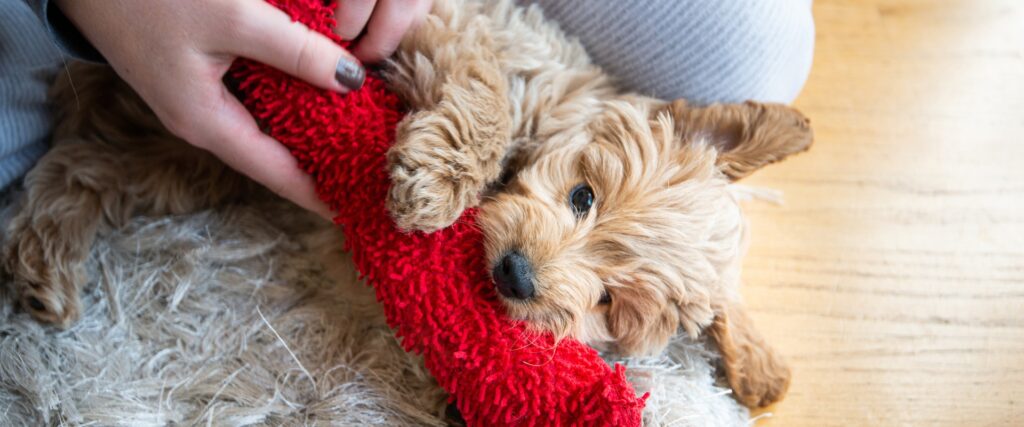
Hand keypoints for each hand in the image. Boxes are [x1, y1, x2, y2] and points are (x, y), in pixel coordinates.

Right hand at [55, 0, 431, 219]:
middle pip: (272, 156)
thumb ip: (294, 51)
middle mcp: (202, 120)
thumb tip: (351, 81)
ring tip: (350, 144)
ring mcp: (197, 99)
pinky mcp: (196, 74)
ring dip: (304, 135)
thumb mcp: (234, 19)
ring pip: (264, 128)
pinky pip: (253, 101)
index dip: (318, 193)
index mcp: (206, 123)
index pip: (276, 173)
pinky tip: (315, 95)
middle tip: (363, 177)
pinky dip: (287, 102)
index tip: (354, 211)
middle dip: (317, 167)